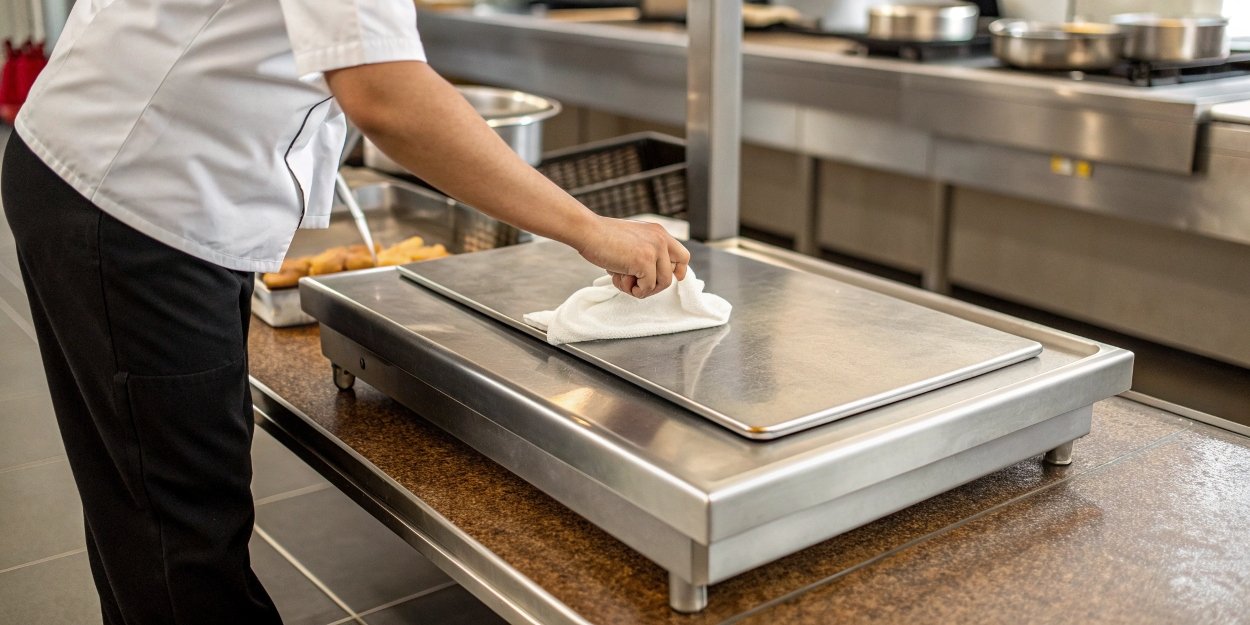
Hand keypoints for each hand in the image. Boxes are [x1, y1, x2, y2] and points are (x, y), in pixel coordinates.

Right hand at [573, 217, 690, 297]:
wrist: (588, 231)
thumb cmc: (602, 237)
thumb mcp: (632, 240)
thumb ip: (645, 252)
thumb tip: (651, 275)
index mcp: (659, 232)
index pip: (682, 256)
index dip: (678, 271)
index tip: (673, 279)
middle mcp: (661, 239)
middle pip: (673, 274)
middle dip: (656, 285)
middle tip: (636, 285)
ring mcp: (654, 250)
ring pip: (662, 284)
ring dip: (642, 289)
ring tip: (623, 281)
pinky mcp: (644, 261)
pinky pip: (647, 287)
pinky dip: (633, 290)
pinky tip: (619, 280)